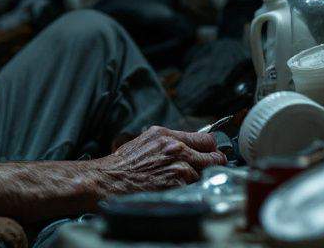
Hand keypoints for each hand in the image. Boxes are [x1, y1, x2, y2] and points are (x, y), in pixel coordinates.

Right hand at [92, 126, 227, 198]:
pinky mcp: (177, 182)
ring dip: (199, 178)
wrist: (109, 179)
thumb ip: (168, 142)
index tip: (212, 153)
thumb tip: (186, 146)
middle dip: (213, 163)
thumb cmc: (123, 164)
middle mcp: (175, 147)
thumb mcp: (146, 142)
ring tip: (185, 182)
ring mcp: (178, 165)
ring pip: (205, 173)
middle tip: (208, 169)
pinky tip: (178, 189)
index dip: (212, 148)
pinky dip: (190, 189)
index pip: (206, 138)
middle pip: (213, 155)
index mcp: (167, 135)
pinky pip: (195, 186)